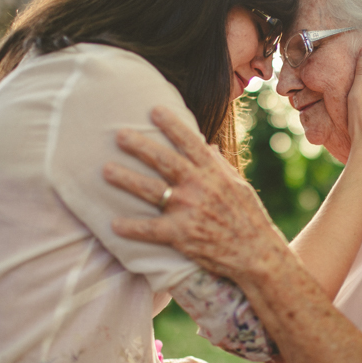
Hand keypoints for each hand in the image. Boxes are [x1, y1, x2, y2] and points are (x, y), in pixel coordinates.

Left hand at [103, 107, 289, 280]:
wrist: (256, 253)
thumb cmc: (249, 218)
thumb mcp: (239, 186)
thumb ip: (220, 165)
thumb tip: (207, 145)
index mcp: (213, 173)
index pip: (189, 142)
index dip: (171, 124)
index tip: (153, 109)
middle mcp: (199, 187)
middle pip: (163, 160)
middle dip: (139, 146)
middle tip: (118, 134)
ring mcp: (189, 210)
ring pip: (150, 190)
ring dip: (126, 179)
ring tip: (105, 170)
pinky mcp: (181, 235)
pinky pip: (150, 229)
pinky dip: (131, 227)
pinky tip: (112, 224)